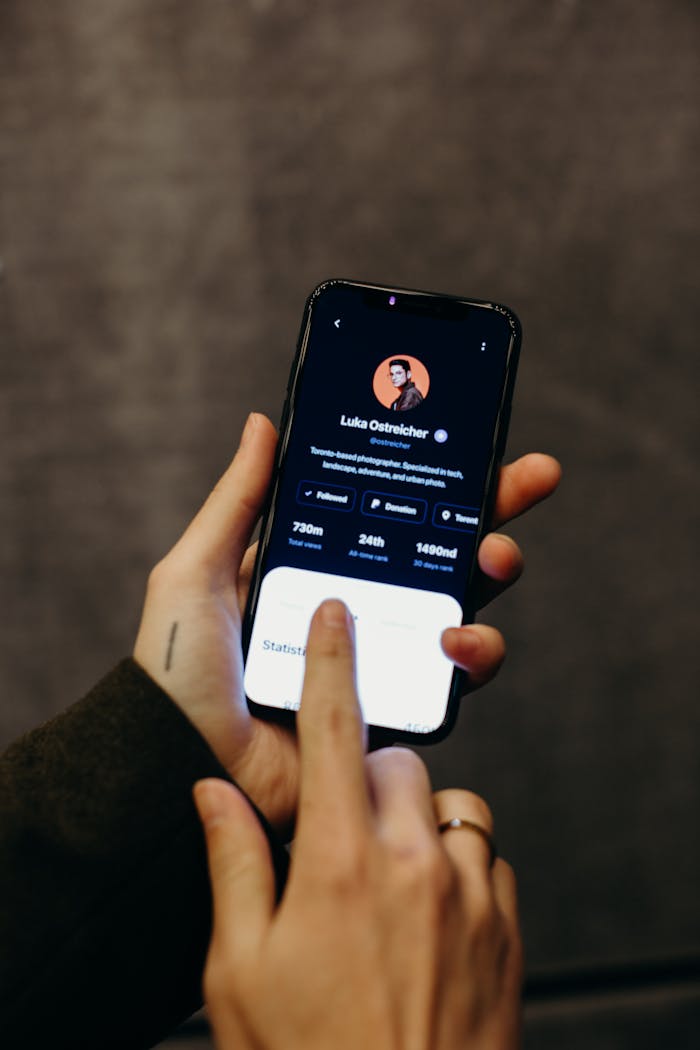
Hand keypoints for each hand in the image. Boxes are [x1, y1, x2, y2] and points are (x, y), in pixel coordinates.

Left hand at [134, 413, 559, 833]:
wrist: (182, 764)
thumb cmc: (177, 670)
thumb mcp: (197, 570)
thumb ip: (238, 501)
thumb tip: (264, 424)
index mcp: (316, 568)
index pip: (389, 514)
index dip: (440, 482)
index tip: (487, 447)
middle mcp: (356, 608)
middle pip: (441, 552)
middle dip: (494, 511)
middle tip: (530, 481)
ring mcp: (381, 658)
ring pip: (462, 609)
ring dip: (491, 577)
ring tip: (491, 563)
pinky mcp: (396, 709)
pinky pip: (454, 678)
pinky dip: (472, 654)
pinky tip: (454, 640)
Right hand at [195, 600, 522, 1049]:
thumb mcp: (239, 972)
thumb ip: (232, 863)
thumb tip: (215, 791)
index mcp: (339, 864)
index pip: (336, 730)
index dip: (333, 659)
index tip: (337, 613)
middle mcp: (415, 863)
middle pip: (397, 762)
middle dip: (365, 777)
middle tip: (336, 838)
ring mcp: (472, 894)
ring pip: (451, 804)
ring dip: (416, 820)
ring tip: (383, 878)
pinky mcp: (507, 926)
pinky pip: (487, 855)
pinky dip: (457, 862)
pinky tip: (427, 913)